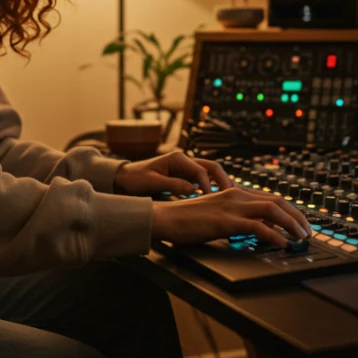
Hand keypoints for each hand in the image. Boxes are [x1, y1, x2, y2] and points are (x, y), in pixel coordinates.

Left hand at [113, 150, 233, 196]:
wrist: (126, 177)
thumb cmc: (136, 179)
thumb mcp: (152, 182)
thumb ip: (172, 185)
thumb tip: (192, 190)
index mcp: (177, 158)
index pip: (200, 171)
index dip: (208, 185)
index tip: (211, 199)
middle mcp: (185, 160)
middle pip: (212, 167)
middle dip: (223, 181)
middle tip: (231, 196)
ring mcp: (187, 167)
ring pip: (212, 172)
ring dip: (222, 183)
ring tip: (231, 197)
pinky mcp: (186, 175)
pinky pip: (205, 179)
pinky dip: (214, 187)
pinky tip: (221, 197)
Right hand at [151, 187, 311, 246]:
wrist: (164, 218)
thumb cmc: (185, 219)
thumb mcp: (216, 215)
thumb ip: (236, 218)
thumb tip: (258, 229)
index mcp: (234, 192)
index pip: (271, 198)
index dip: (290, 210)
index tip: (300, 223)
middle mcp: (236, 195)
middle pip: (278, 201)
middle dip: (297, 217)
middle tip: (308, 232)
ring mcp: (231, 207)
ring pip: (272, 211)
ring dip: (292, 224)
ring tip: (301, 238)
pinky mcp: (225, 221)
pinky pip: (257, 227)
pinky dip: (274, 235)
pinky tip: (282, 244)